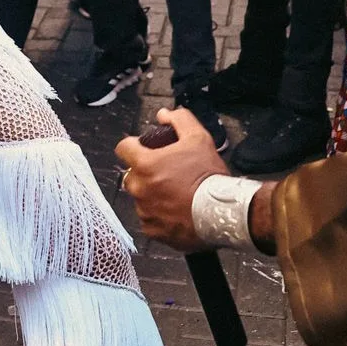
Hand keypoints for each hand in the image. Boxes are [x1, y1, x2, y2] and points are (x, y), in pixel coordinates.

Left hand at [115, 107, 228, 252]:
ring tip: (176, 194)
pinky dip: (159, 216)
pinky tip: (176, 212)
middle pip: (132, 174)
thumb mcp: (198, 138)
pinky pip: (149, 220)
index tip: (145, 149)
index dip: (134, 145)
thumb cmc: (209, 176)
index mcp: (144, 165)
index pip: (123, 148)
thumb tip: (164, 114)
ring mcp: (144, 211)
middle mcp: (139, 188)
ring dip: (153, 195)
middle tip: (168, 173)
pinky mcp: (153, 231)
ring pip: (141, 198)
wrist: (223, 212)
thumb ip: (179, 120)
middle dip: (145, 172)